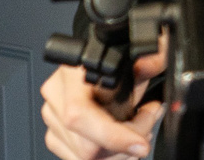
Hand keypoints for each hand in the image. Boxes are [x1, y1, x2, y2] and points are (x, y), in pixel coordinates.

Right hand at [41, 39, 166, 159]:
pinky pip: (78, 157)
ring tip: (139, 130)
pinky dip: (107, 155)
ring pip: (83, 155)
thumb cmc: (121, 57)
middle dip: (125, 142)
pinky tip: (123, 138)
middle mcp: (56, 96)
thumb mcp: (140, 55)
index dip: (112, 135)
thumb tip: (148, 64)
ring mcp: (53, 117)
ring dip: (119, 151)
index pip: (80, 115)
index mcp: (71, 73)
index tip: (140, 144)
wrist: (108, 59)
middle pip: (85, 145)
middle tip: (148, 122)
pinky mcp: (55, 134)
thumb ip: (151, 59)